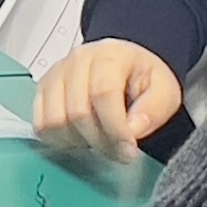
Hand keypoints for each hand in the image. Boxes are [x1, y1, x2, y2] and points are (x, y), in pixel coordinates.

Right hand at [33, 39, 183, 161]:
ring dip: (78, 141)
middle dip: (100, 141)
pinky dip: (59, 139)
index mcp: (110, 56)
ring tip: (99, 140)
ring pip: (54, 121)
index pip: (103, 94)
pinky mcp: (42, 91)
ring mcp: (56, 75)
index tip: (128, 150)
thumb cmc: (141, 78)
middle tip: (118, 151)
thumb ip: (154, 109)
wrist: (125, 67)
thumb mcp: (165, 90)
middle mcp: (77, 61)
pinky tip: (80, 137)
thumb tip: (132, 129)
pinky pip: (40, 125)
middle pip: (77, 112)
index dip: (115, 129)